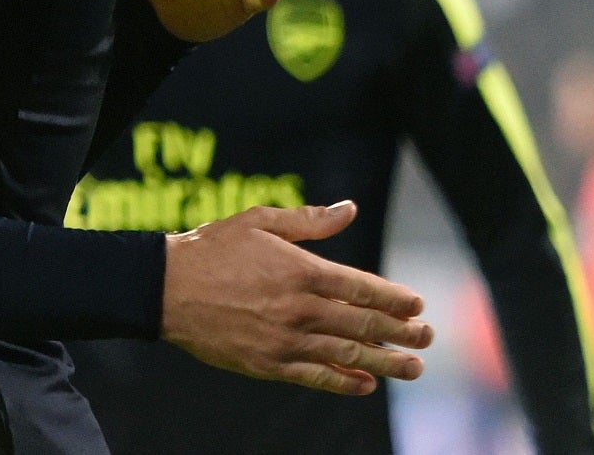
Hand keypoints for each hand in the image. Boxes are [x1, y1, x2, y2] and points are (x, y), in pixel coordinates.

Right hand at [161, 201, 432, 393]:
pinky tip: (366, 384)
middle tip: (428, 337)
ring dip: (385, 362)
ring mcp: (285, 340)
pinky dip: (344, 382)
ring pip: (347, 354)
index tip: (417, 304)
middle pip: (363, 323)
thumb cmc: (212, 248)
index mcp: (301, 271)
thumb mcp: (260, 220)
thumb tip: (349, 209)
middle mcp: (299, 308)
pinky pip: (315, 376)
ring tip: (413, 367)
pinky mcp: (268, 364)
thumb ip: (309, 221)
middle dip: (401, 332)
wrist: (165, 288)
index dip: (393, 298)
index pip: (361, 287)